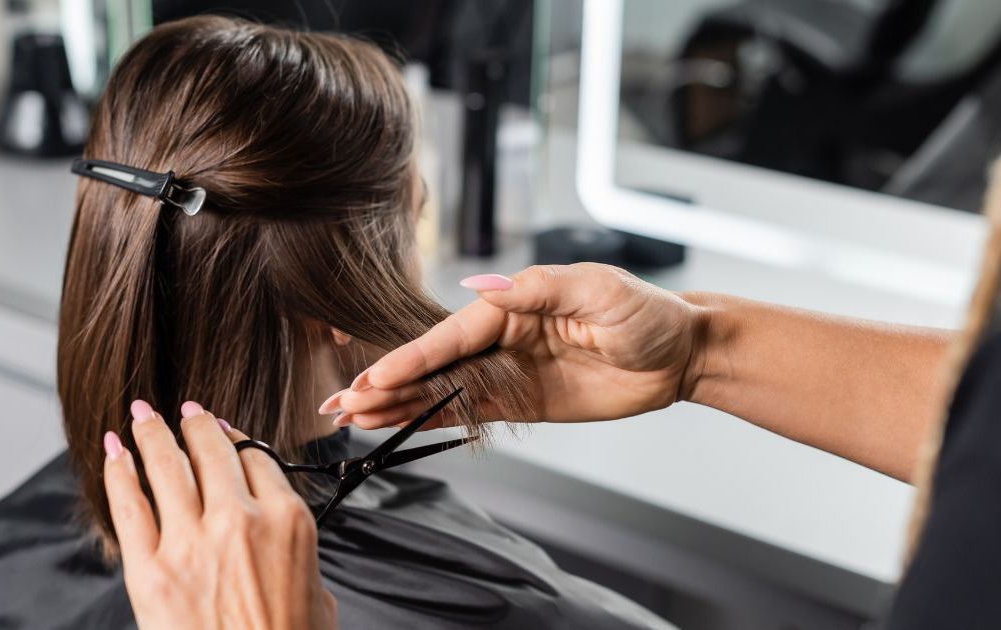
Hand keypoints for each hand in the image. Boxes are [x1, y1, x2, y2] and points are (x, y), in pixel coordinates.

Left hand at [102, 400, 337, 629]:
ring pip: (167, 465)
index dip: (236, 437)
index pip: (257, 458)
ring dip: (151, 433)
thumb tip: (281, 548)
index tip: (223, 429)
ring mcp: (191, 542)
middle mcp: (239, 520)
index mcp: (286, 521)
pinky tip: (113, 452)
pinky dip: (118, 472)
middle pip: (211, 450)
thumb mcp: (318, 595)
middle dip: (194, 423)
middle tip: (182, 410)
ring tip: (141, 416)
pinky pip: (129, 505)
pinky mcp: (150, 571)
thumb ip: (298, 557)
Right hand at [328, 263, 703, 426]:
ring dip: (397, 405)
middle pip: (432, 365)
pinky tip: (397, 425)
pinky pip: (468, 412)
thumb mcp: (597, 289)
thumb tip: (479, 287)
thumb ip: (536, 290)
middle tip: (341, 403)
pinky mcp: (520, 402)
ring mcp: (507, 372)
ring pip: (440, 391)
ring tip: (352, 418)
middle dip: (387, 384)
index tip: (375, 377)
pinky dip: (431, 420)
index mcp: (511, 306)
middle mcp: (500, 338)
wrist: (680, 356)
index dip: (411, 359)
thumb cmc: (646, 312)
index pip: (449, 336)